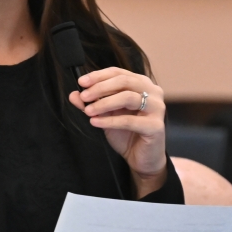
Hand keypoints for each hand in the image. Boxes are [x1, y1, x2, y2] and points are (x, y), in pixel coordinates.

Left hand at [67, 67, 166, 196]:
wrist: (142, 159)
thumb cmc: (127, 134)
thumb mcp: (106, 115)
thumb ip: (92, 103)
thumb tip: (74, 94)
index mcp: (141, 84)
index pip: (119, 73)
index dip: (98, 76)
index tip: (81, 82)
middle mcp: (153, 92)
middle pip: (124, 81)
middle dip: (100, 87)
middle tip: (84, 96)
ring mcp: (157, 108)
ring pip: (127, 97)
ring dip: (104, 103)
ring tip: (88, 111)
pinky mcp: (155, 126)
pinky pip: (129, 120)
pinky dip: (109, 121)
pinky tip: (95, 122)